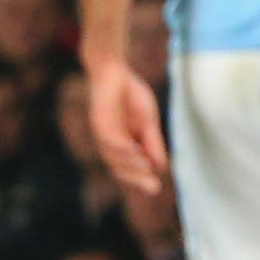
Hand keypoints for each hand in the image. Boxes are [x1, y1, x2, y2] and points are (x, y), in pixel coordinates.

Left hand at [86, 55, 167, 194]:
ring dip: (131, 165)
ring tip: (148, 170)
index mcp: (122, 144)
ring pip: (114, 157)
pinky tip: (137, 153)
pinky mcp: (99, 122)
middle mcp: (109, 143)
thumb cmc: (131, 95)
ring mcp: (103, 133)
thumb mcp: (149, 122)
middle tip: (153, 188)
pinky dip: (124, 149)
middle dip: (136, 178)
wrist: (115, 71)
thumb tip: (161, 166)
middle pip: (120, 168)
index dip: (141, 178)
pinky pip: (110, 141)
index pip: (129, 168)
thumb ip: (152, 143)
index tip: (156, 188)